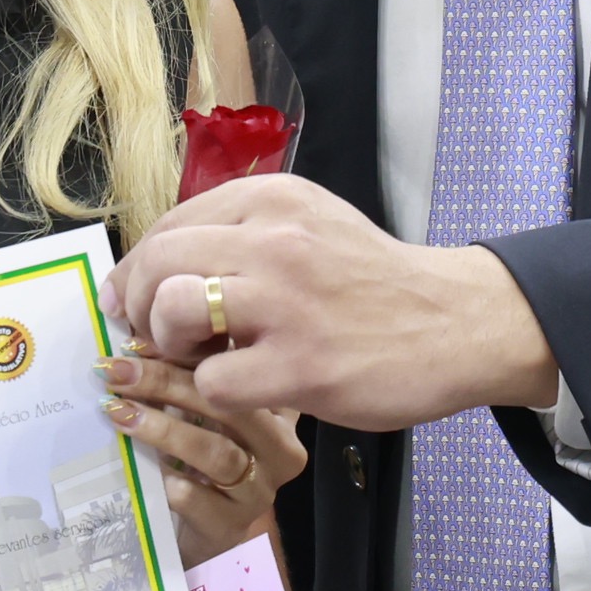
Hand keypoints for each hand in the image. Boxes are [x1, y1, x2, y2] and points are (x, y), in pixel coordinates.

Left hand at [100, 354, 300, 560]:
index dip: (188, 350)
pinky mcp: (232, 526)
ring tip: (119, 412)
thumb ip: (183, 374)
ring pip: (216, 452)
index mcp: (277, 408)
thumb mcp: (200, 412)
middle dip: (166, 383)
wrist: (205, 529)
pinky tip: (152, 475)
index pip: (238, 368)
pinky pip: (203, 503)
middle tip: (117, 372)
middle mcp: (280, 447)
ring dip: (163, 430)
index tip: (136, 340)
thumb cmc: (201, 459)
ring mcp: (260, 490)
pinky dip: (175, 486)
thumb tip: (133, 339)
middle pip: (228, 406)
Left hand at [108, 175, 560, 433]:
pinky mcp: (302, 367)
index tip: (135, 298)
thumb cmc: (373, 280)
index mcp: (273, 199)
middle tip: (152, 332)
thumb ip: (242, 231)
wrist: (456, 321)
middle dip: (137, 303)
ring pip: (174, 309)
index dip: (138, 268)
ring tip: (200, 355)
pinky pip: (213, 381)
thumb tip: (161, 263)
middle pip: (159, 261)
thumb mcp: (310, 223)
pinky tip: (242, 386)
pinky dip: (213, 391)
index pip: (169, 224)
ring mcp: (288, 304)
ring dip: (170, 341)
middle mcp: (275, 240)